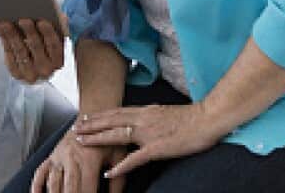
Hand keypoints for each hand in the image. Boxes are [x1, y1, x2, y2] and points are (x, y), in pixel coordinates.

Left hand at [0, 15, 65, 82]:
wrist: (36, 66)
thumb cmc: (46, 46)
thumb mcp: (55, 38)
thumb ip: (60, 27)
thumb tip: (62, 18)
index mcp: (59, 60)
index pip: (54, 45)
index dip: (48, 33)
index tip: (41, 21)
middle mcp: (46, 70)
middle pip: (37, 48)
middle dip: (29, 33)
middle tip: (22, 20)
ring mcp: (31, 74)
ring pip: (21, 53)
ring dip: (13, 36)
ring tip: (5, 24)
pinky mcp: (17, 74)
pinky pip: (10, 58)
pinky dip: (6, 43)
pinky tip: (2, 32)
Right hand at [31, 135, 126, 192]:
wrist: (93, 112)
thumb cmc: (107, 134)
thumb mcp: (118, 154)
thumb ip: (118, 179)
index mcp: (88, 160)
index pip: (87, 189)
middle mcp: (71, 158)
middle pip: (68, 188)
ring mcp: (59, 157)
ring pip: (52, 183)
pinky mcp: (51, 156)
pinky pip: (40, 172)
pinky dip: (36, 186)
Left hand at [73, 103, 222, 179]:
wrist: (208, 118)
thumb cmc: (193, 118)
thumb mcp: (167, 112)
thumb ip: (153, 116)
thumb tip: (144, 118)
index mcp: (147, 111)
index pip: (118, 111)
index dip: (100, 115)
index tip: (86, 117)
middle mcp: (144, 119)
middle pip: (111, 120)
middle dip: (92, 125)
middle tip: (75, 128)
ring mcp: (149, 133)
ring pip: (117, 135)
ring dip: (97, 139)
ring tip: (82, 142)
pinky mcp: (157, 147)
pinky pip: (134, 158)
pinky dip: (120, 166)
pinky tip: (109, 173)